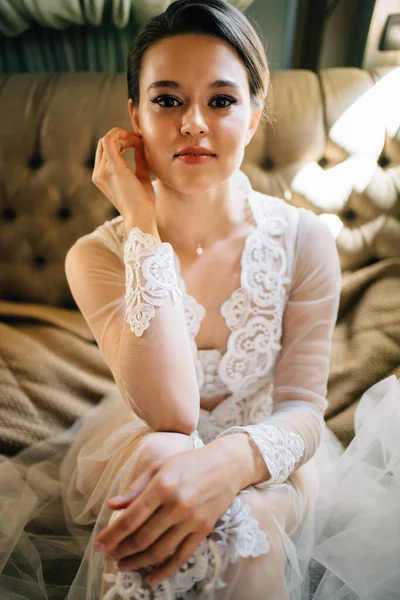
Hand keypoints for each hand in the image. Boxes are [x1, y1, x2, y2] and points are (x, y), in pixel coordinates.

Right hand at [92, 127, 155, 224]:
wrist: (141, 217)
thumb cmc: (143, 203)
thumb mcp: (141, 177)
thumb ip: (139, 161)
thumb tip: (141, 144)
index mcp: (102, 177)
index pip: (105, 150)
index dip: (121, 141)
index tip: (139, 143)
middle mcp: (98, 173)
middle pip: (104, 143)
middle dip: (122, 137)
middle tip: (140, 141)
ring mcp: (102, 170)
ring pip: (107, 140)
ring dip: (124, 136)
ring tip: (140, 142)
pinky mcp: (112, 168)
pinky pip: (110, 140)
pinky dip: (124, 135)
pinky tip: (138, 142)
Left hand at [94, 444, 239, 585]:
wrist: (227, 465)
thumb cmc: (190, 462)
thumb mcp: (160, 466)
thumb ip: (136, 487)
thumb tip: (112, 505)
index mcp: (162, 485)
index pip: (130, 518)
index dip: (111, 535)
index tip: (98, 545)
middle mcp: (176, 505)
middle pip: (142, 538)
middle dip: (121, 551)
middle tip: (109, 557)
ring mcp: (191, 520)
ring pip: (159, 551)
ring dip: (137, 563)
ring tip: (123, 566)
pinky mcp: (204, 531)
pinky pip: (181, 557)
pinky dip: (165, 571)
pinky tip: (151, 579)